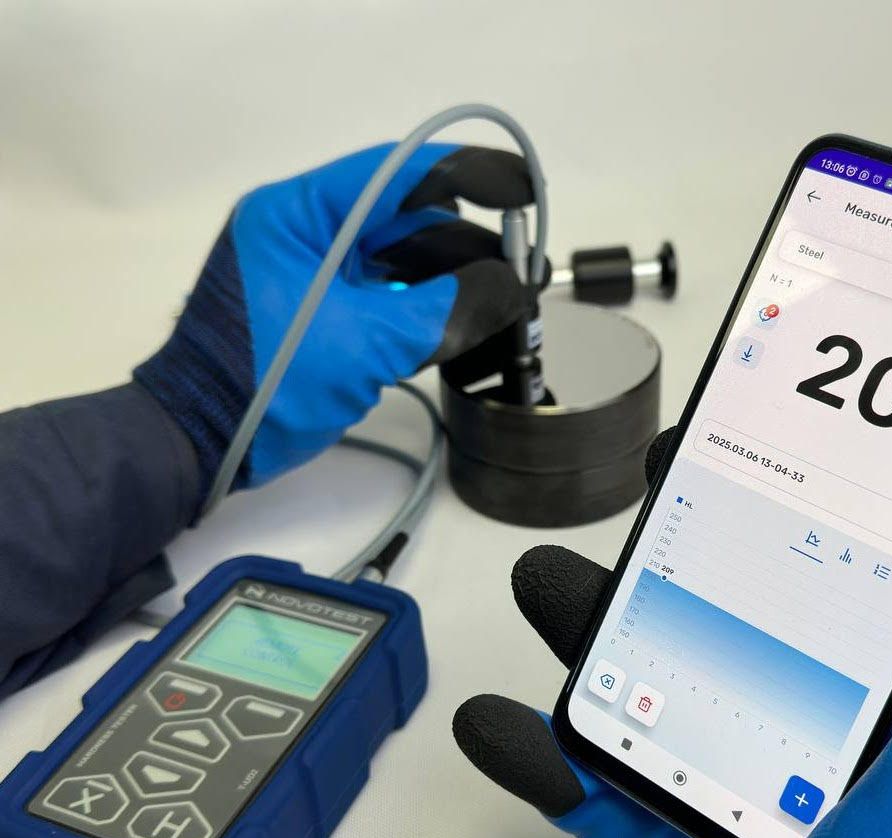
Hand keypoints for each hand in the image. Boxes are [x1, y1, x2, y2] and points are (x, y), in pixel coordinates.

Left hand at [136, 143, 534, 495]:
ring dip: (452, 278)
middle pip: (403, 219)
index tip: (519, 187)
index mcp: (299, 214)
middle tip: (522, 261)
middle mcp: (308, 234)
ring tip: (509, 296)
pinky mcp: (327, 315)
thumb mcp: (363, 343)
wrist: (205, 443)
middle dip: (465, 241)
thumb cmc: (266, 383)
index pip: (393, 176)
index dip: (465, 175)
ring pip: (400, 262)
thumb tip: (510, 288)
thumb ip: (442, 311)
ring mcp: (317, 276)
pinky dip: (428, 307)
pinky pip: (388, 297)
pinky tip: (472, 318)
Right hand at [454, 430, 891, 837]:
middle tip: (653, 485)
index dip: (819, 508)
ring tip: (546, 587)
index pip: (860, 589)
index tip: (774, 440)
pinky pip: (588, 793)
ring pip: (653, 692)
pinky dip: (537, 758)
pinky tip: (500, 723)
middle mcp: (819, 757)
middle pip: (740, 623)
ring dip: (593, 636)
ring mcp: (736, 805)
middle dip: (685, 551)